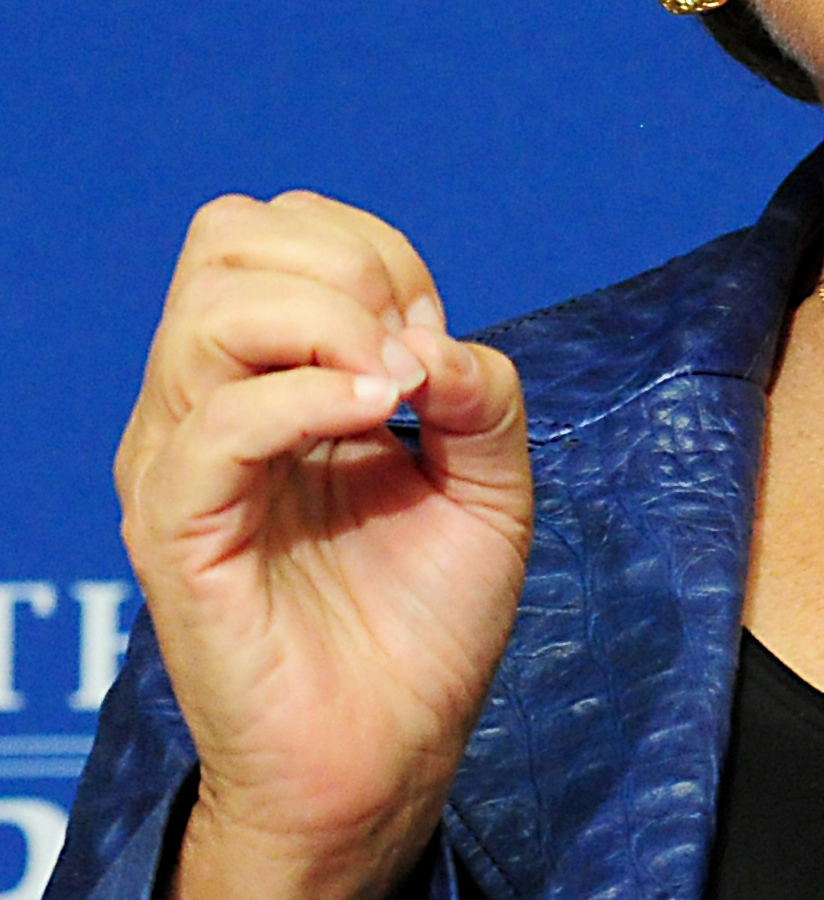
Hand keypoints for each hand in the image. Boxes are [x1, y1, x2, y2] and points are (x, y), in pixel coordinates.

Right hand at [116, 192, 532, 899]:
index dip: (372, 248)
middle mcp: (208, 403)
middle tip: (410, 350)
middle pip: (225, 239)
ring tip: (396, 390)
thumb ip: (482, 389)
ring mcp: (183, 464)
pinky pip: (215, 427)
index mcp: (268, 375)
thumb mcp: (491, 479)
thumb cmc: (427, 619)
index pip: (274, 226)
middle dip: (347, 262)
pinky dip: (308, 401)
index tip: (432, 334)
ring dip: (331, 322)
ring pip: (210, 312)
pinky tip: (379, 423)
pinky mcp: (177, 534)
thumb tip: (432, 339)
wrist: (392, 751)